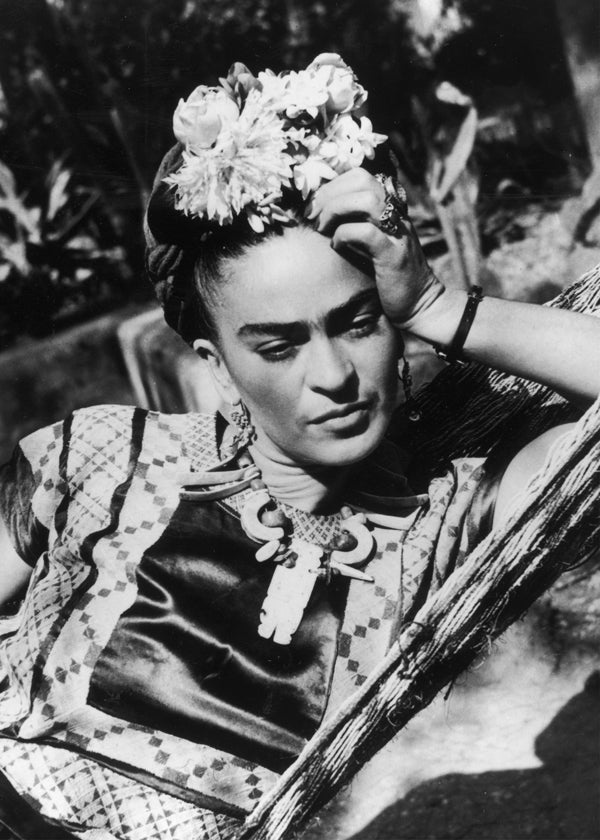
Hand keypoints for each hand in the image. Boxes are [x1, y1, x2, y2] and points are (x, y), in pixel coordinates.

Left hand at [306, 168, 443, 329]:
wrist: (418, 304)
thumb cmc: (387, 275)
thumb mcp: (371, 241)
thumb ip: (355, 221)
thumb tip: (318, 211)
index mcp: (391, 207)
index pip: (360, 175)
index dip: (332, 185)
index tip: (316, 207)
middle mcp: (397, 214)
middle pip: (363, 180)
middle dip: (330, 194)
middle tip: (314, 217)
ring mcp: (397, 232)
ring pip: (366, 200)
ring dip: (335, 211)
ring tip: (323, 229)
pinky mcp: (393, 255)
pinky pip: (366, 232)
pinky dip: (344, 235)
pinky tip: (337, 247)